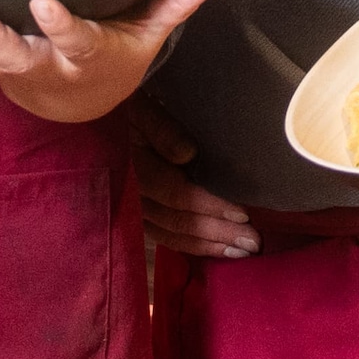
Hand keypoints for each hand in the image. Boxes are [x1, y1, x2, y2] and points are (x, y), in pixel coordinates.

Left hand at [0, 0, 230, 125]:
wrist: (75, 102)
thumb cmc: (113, 58)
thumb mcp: (149, 35)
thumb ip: (178, 0)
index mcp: (83, 58)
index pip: (75, 41)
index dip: (60, 25)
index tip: (46, 2)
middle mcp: (38, 68)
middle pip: (12, 57)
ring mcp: (2, 70)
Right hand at [132, 117, 261, 261]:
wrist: (105, 115)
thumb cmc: (127, 106)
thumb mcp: (142, 106)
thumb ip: (162, 128)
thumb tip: (187, 154)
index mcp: (132, 163)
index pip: (174, 192)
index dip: (209, 205)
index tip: (242, 213)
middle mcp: (129, 192)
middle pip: (175, 219)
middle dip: (216, 232)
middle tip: (252, 242)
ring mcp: (132, 206)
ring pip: (170, 233)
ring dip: (207, 245)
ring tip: (240, 252)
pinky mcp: (137, 213)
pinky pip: (163, 236)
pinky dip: (190, 245)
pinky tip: (216, 251)